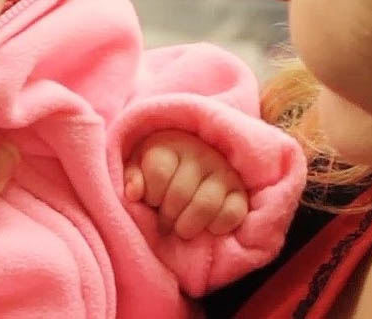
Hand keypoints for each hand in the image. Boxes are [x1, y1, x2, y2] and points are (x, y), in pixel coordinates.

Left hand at [124, 130, 247, 238]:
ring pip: (205, 205)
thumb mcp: (138, 166)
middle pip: (179, 194)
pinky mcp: (240, 190)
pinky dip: (217, 227)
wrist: (193, 161)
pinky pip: (232, 213)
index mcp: (172, 144)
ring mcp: (223, 171)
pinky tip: (206, 227)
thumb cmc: (159, 168)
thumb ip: (131, 177)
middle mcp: (200, 153)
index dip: (150, 194)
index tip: (151, 199)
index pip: (158, 171)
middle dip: (167, 216)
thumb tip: (133, 193)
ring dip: (187, 225)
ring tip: (181, 228)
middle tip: (165, 222)